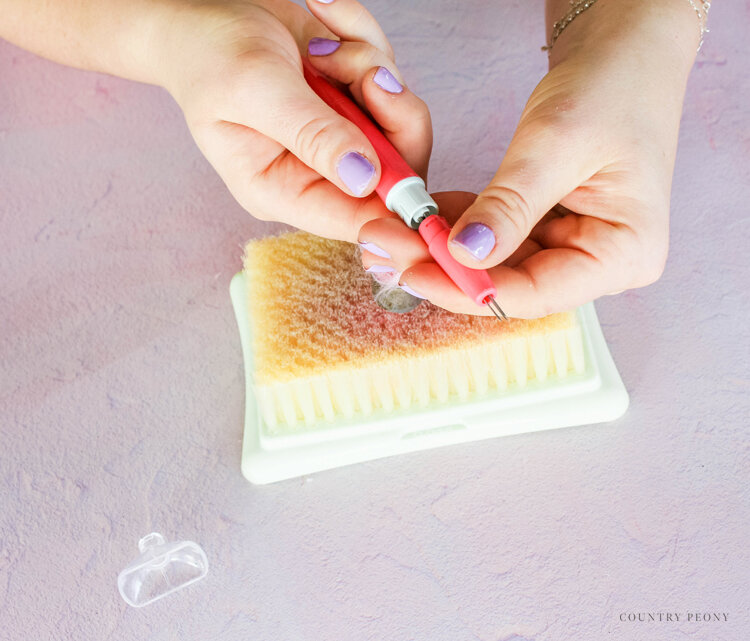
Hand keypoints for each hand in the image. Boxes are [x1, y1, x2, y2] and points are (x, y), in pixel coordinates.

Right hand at [155, 0, 430, 241]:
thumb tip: (365, 178)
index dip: (396, 214)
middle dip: (392, 114)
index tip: (419, 192)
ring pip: (399, 116)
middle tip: (367, 73)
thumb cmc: (209, 55)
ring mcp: (342, 133)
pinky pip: (388, 74)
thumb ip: (311, 133)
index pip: (354, 221)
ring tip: (322, 46)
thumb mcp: (254, 90)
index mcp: (284, 190)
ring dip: (371, 66)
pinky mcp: (354, 97)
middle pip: (395, 170)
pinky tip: (323, 20)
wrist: (204, 10)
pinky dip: (363, 38)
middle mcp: (319, 170)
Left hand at [361, 0, 698, 317]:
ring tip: (386, 228)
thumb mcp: (557, 143)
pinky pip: (491, 237)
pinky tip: (415, 214)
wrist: (624, 55)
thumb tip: (465, 256)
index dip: (468, 290)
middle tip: (383, 246)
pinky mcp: (545, 228)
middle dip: (442, 268)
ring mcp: (571, 247)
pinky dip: (452, 224)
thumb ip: (510, 203)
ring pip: (492, 263)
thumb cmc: (612, 87)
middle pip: (507, 282)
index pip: (534, 294)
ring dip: (438, 248)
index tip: (414, 271)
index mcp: (623, 255)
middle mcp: (599, 262)